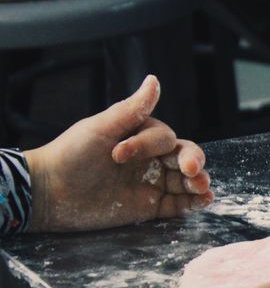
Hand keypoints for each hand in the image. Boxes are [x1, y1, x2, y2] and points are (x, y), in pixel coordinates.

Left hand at [24, 75, 213, 231]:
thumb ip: (132, 108)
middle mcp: (151, 159)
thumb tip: (154, 80)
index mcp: (140, 137)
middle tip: (191, 170)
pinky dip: (193, 204)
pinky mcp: (149, 208)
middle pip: (185, 156)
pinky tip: (203, 200)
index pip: (163, 138)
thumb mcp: (100, 128)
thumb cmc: (70, 155)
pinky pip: (178, 205)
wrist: (48, 193)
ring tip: (202, 187)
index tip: (118, 155)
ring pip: (186, 181)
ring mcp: (151, 184)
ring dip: (199, 182)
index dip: (148, 145)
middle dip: (193, 161)